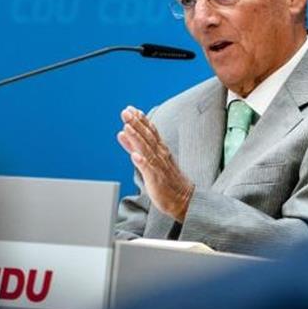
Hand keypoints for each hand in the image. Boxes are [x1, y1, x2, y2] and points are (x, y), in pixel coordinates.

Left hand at [117, 106, 193, 221]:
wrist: (185, 199)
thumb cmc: (167, 180)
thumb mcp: (149, 160)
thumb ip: (135, 146)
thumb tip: (122, 132)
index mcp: (160, 150)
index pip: (150, 132)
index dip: (140, 120)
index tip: (131, 109)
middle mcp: (160, 155)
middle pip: (147, 136)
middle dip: (136, 123)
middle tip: (126, 111)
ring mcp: (159, 166)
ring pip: (146, 149)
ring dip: (137, 138)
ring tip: (127, 127)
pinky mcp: (157, 179)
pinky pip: (149, 169)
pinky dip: (142, 161)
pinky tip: (134, 155)